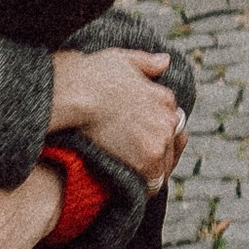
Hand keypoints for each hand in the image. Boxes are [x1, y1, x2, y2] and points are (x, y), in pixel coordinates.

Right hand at [48, 45, 186, 188]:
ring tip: (133, 177)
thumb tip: (165, 61)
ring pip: (164, 165)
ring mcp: (159, 141)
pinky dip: (145, 187)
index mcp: (165, 98)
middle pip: (171, 145)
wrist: (77, 94)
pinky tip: (133, 189)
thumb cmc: (91, 75)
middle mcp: (169, 120)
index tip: (141, 138)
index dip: (156, 132)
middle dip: (156, 152)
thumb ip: (146, 62)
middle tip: (136, 161)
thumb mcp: (122, 59)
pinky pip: (153, 183)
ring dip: (152, 172)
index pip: (171, 122)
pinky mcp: (147, 160)